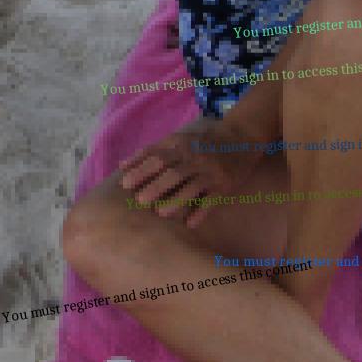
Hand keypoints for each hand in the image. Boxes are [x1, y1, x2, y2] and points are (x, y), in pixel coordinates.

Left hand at [119, 118, 262, 227]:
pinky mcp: (224, 184)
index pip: (157, 157)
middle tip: (140, 200)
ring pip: (191, 186)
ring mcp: (210, 171)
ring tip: (161, 213)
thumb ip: (151, 152)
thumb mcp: (177, 140)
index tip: (125, 184)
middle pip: (172, 172)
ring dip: (176, 200)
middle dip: (156, 186)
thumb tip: (121, 164)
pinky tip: (190, 224)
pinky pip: (212, 199)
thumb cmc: (201, 143)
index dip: (141, 169)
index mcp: (180, 146)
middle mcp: (194, 157)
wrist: (239, 138)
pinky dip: (201, 211)